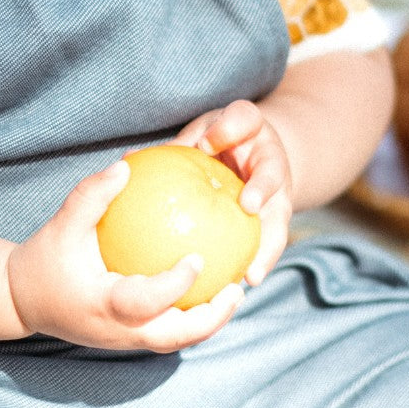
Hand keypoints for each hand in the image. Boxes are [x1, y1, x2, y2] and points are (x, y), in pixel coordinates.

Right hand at [6, 160, 243, 352]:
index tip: (200, 258)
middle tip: (236, 290)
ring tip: (232, 293)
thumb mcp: (62, 224)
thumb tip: (126, 166)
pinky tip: (206, 288)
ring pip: (175, 340)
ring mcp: (124, 340)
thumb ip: (91, 196)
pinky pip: (166, 330)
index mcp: (104, 305)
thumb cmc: (44, 259)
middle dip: (210, 320)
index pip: (146, 302)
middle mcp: (119, 331)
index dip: (175, 286)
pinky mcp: (127, 338)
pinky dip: (190, 316)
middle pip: (174, 338)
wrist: (22, 299)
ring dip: (206, 322)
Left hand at [172, 100, 292, 285]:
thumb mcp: (202, 132)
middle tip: (249, 206)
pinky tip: (236, 288)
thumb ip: (176, 147)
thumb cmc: (220, 139)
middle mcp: (272, 159)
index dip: (228, 128)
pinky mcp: (280, 217)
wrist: (260, 150)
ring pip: (280, 217)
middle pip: (273, 173)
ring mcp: (281, 190)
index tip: (209, 144)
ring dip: (269, 245)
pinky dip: (258, 264)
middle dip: (264, 188)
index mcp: (251, 127)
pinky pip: (270, 241)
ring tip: (251, 275)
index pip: (243, 118)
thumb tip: (127, 160)